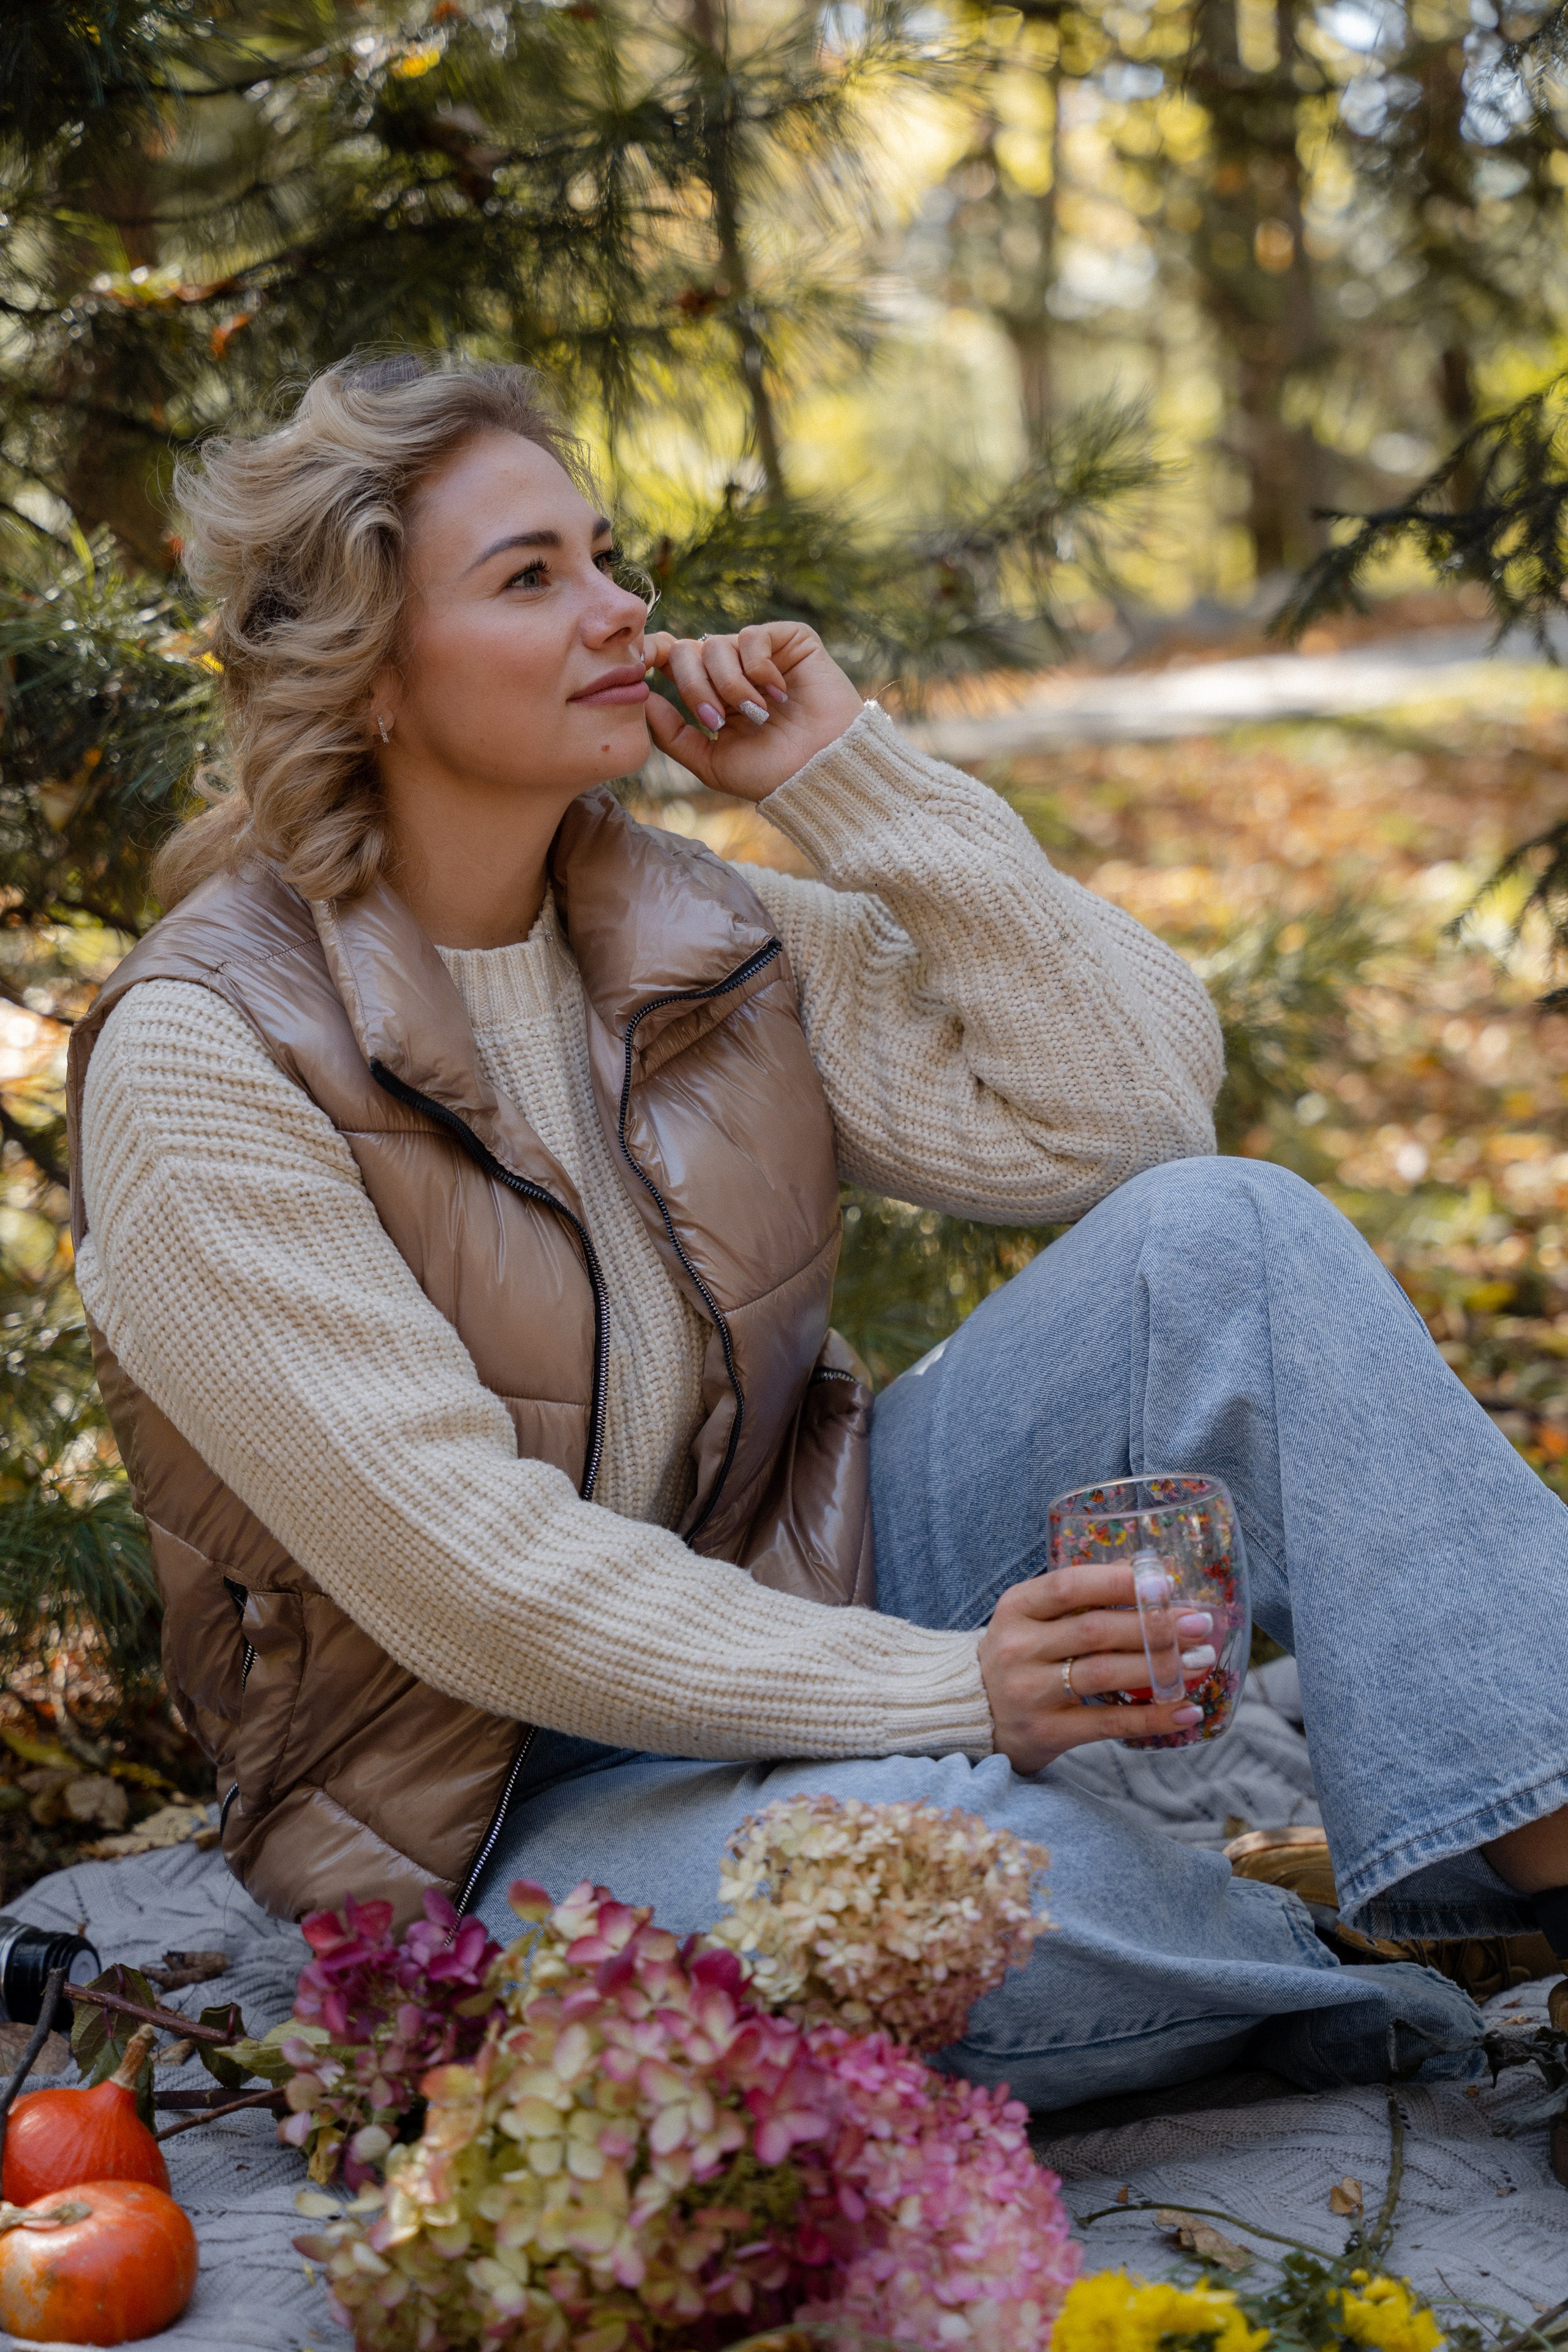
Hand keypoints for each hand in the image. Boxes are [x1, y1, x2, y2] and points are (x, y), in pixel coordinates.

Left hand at [642, 621, 862, 802]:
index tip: (638, 666)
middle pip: (686, 651)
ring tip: (757, 715)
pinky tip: (778, 693)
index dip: (651, 652)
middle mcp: (732, 669)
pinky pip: (752, 637)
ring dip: (730, 686)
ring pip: (716, 646)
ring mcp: (761, 653)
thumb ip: (672, 734)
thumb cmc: (770, 774)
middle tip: (716, 720)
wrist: (820, 772)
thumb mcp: (710, 762)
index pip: (672, 658)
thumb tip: (641, 697)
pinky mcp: (790, 641)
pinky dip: (758, 668)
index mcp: (711, 693)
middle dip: (693, 687)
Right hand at [977, 1561, 1213, 1774]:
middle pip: (1094, 1631)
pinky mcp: (1046, 1732)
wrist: (971, 1711)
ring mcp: (1029, 1692)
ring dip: (1158, 1667)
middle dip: (1153, 1626)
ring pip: (1103, 1674)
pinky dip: (1151, 1717)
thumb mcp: (1034, 1616)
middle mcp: (1018, 1647)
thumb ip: (1081, 1592)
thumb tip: (1141, 1569)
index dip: (1118, 1583)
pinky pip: (1107, 1723)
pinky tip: (1185, 1711)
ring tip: (1199, 1661)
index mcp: (1016, 1608)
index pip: (1068, 1586)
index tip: (1164, 1583)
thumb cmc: (1019, 1654)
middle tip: (1200, 1624)